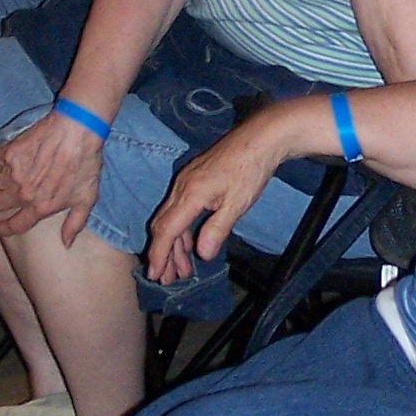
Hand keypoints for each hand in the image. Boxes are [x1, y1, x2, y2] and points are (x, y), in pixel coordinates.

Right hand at [0, 109, 103, 248]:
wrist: (78, 131)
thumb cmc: (85, 164)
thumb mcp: (86, 198)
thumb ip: (75, 223)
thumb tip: (66, 243)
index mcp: (41, 207)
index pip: (14, 225)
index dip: (2, 229)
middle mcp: (24, 193)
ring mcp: (14, 173)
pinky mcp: (9, 152)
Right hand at [144, 109, 299, 282]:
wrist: (261, 137)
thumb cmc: (251, 169)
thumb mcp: (237, 203)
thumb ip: (217, 229)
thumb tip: (202, 253)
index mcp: (190, 194)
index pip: (167, 230)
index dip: (159, 254)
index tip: (154, 274)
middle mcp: (182, 187)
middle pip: (164, 225)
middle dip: (164, 254)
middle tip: (168, 278)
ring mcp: (186, 181)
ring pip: (171, 217)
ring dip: (174, 244)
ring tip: (182, 269)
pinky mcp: (194, 178)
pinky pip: (179, 208)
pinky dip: (182, 229)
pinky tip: (191, 242)